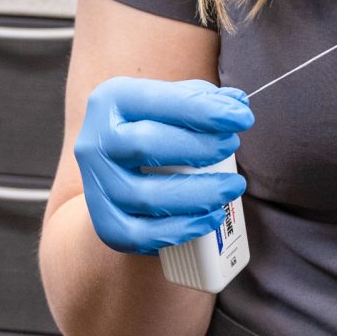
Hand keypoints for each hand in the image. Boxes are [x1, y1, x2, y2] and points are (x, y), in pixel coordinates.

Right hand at [72, 77, 251, 256]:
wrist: (114, 173)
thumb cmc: (152, 131)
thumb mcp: (169, 105)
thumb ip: (201, 100)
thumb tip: (237, 103)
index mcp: (111, 101)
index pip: (158, 101)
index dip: (203, 110)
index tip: (242, 118)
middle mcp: (94, 142)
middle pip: (146, 145)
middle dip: (198, 148)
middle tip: (232, 147)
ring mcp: (96, 186)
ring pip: (146, 196)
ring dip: (199, 193)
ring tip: (231, 187)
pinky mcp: (106, 224)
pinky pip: (141, 234)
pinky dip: (181, 229)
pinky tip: (212, 218)